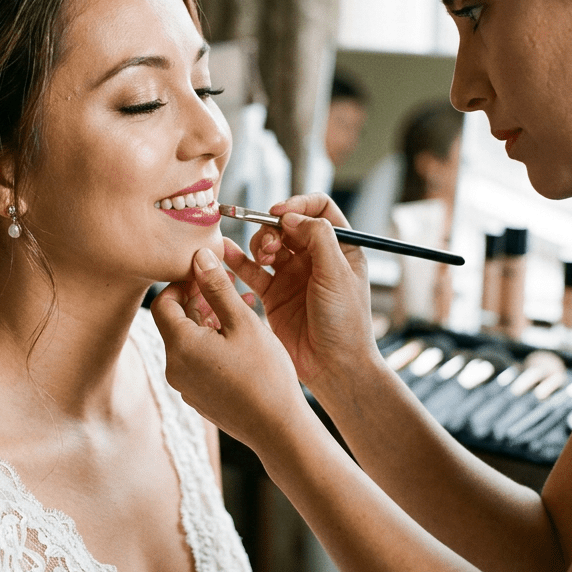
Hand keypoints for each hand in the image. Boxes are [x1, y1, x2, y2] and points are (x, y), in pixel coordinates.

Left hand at [151, 247, 309, 448]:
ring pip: (189, 340)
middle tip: (226, 284)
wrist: (278, 429)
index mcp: (180, 346)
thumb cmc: (265, 374)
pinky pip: (198, 359)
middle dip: (199, 298)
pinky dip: (213, 341)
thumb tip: (199, 256)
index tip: (207, 274)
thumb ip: (217, 287)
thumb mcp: (242, 322)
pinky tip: (241, 334)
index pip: (163, 302)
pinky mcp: (198, 396)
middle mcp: (174, 367)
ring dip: (209, 318)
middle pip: (175, 321)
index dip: (182, 283)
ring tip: (240, 305)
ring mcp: (185, 385)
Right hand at [227, 193, 378, 390]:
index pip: (319, 209)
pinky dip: (237, 261)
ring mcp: (293, 276)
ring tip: (261, 258)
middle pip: (288, 225)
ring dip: (258, 244)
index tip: (280, 212)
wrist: (334, 367)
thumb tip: (291, 215)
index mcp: (340, 248)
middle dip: (273, 228)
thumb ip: (318, 238)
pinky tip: (225, 254)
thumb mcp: (337, 274)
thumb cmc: (346, 323)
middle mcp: (315, 258)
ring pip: (268, 245)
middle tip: (269, 245)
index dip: (299, 204)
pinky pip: (251, 271)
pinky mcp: (274, 295)